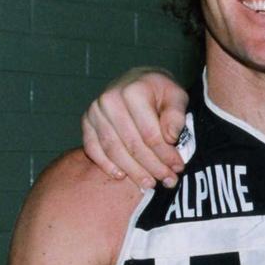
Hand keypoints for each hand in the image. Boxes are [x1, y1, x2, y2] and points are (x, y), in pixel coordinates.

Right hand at [81, 68, 188, 189]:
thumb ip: (176, 115)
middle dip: (152, 167)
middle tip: (167, 181)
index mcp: (133, 91)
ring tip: (149, 184)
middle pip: (132, 145)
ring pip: (114, 150)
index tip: (178, 168)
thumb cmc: (160, 91)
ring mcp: (95, 111)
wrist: (138, 81)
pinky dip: (106, 165)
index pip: (150, 134)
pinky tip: (121, 176)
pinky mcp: (86, 122)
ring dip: (132, 171)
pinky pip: (93, 148)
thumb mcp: (177, 96)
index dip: (165, 155)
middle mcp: (109, 100)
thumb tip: (170, 138)